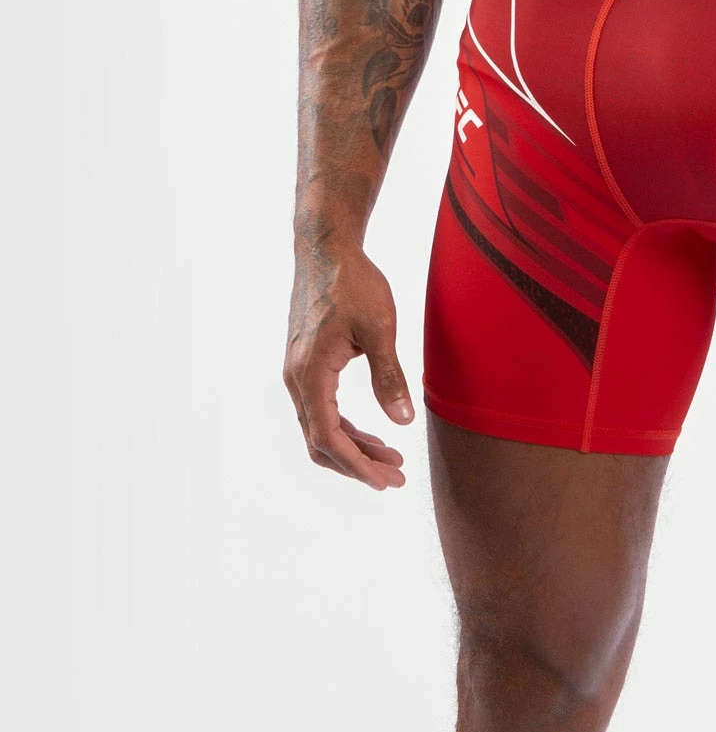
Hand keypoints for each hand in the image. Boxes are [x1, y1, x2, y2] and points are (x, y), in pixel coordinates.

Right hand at [283, 241, 412, 489]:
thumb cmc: (352, 282)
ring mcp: (298, 373)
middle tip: (396, 479)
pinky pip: (322, 411)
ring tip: (393, 461)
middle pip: (320, 441)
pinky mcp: (306, 366)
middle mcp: (297, 378)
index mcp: (310, 372)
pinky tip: (374, 437)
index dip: (355, 464)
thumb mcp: (379, 328)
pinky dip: (346, 430)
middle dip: (357, 465)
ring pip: (321, 428)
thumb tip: (402, 421)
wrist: (325, 249)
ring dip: (354, 449)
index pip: (327, 436)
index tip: (384, 482)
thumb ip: (389, 376)